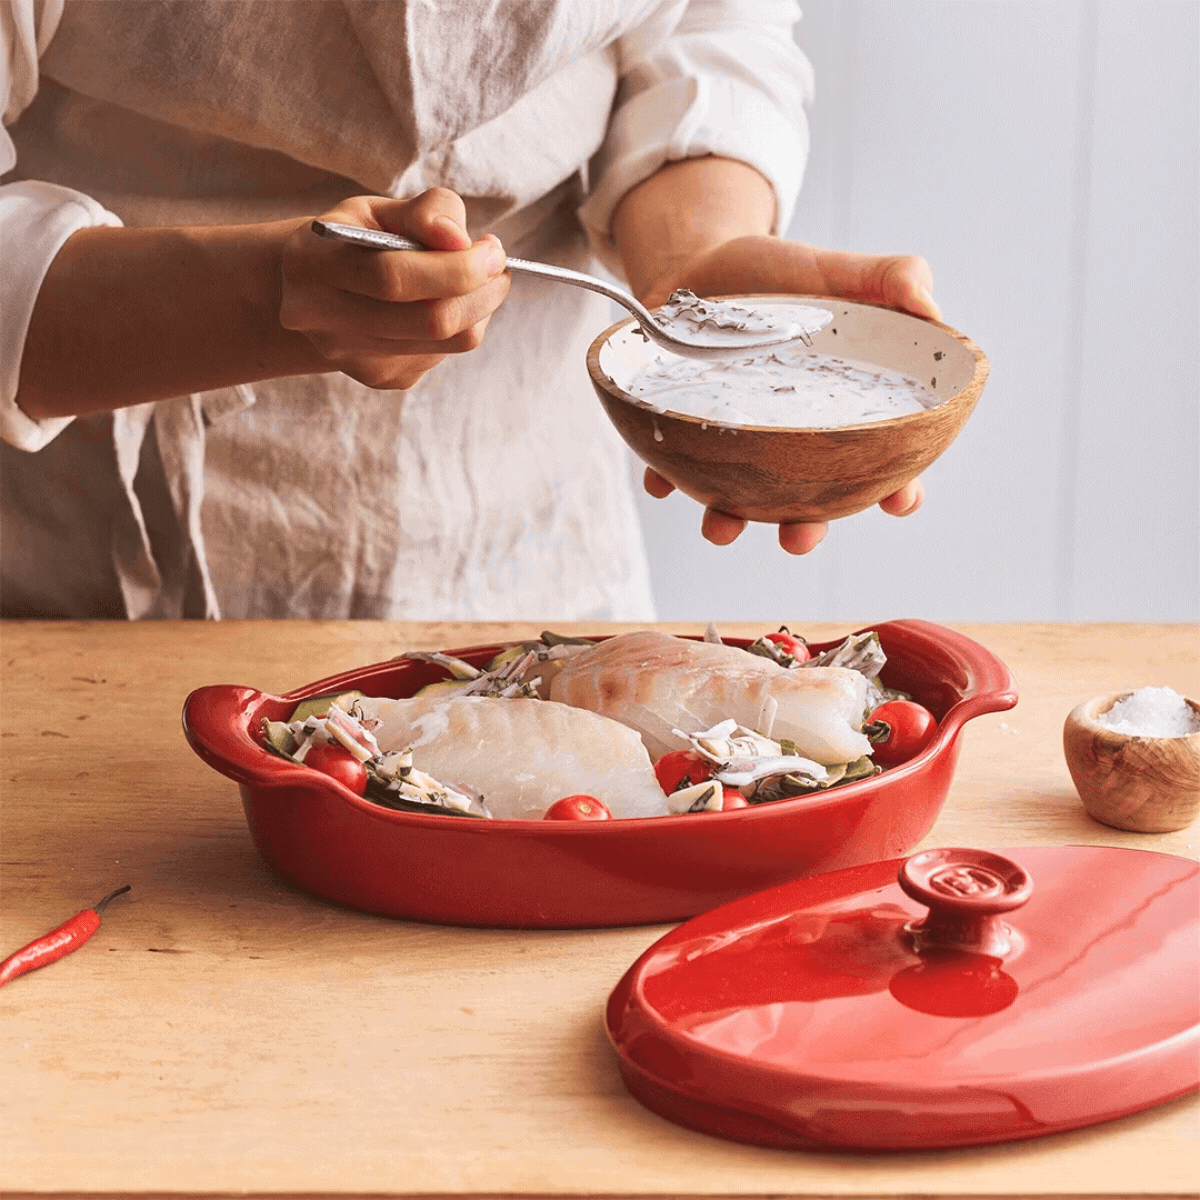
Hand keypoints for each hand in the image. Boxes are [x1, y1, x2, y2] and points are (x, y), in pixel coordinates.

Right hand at [279, 189, 509, 390]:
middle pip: (430, 320)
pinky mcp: (379, 377)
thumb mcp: (378, 209)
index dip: (456, 267)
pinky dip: (460, 325)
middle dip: (482, 291)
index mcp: (313, 263)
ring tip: (480, 280)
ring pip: (448, 341)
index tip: (492, 250)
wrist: (316, 291)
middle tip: (498, 266)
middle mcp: (323, 319)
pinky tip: (444, 303)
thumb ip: (424, 212)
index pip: (395, 278)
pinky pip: (442, 354)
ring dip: (480, 308)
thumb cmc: (356, 240)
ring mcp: (351, 357)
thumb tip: (460, 240)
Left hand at [639, 235, 938, 553]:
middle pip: (806, 500)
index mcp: (836, 412)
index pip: (880, 464)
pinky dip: (664, 478)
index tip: (900, 501)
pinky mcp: (679, 428)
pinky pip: (668, 464)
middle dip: (805, 528)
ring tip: (722, 528)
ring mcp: (733, 440)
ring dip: (730, 521)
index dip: (896, 489)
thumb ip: (891, 279)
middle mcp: (787, 440)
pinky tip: (660, 483)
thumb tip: (933, 309)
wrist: (699, 260)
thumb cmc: (777, 274)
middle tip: (799, 539)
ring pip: (736, 497)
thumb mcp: (836, 270)